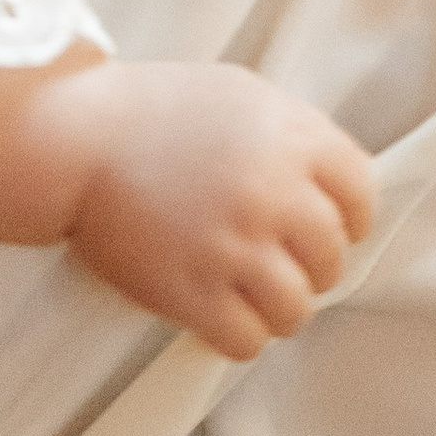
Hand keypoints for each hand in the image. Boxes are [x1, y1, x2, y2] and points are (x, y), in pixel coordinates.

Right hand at [54, 63, 375, 356]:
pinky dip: (240, 336)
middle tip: (275, 260)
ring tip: (251, 296)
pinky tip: (220, 315)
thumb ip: (294, 134)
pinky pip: (248, 341)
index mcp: (292, 138)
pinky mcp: (192, 293)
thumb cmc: (153, 110)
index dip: (348, 217)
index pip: (362, 194)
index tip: (328, 226)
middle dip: (310, 265)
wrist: (73, 139)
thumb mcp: (240, 94)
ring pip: (297, 310)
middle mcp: (273, 194)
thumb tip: (332, 187)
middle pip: (332, 258)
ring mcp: (234, 247)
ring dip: (279, 309)